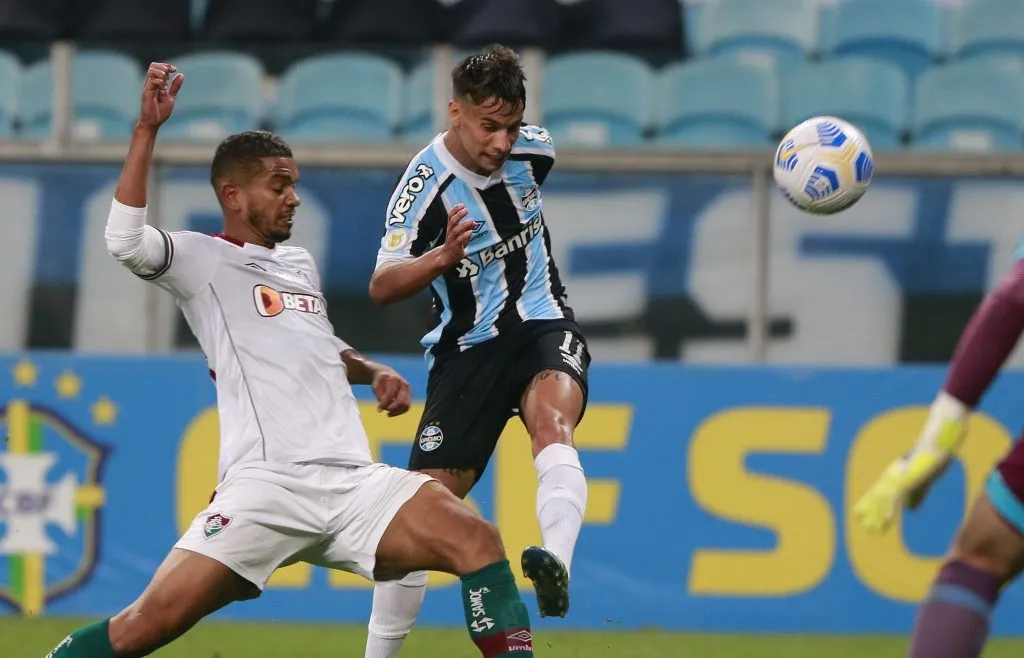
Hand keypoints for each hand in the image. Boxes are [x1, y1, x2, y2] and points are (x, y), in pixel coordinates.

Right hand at [139, 62, 183, 129]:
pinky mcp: (146, 93)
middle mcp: (151, 84)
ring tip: (166, 81)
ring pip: (151, 71)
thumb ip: (174, 87)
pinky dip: (159, 82)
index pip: (158, 68)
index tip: (174, 69)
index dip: (166, 66)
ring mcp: (148, 88)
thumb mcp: (170, 97)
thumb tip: (181, 75)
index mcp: (156, 84)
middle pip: (153, 66)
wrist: (153, 122)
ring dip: (161, 73)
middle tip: (170, 73)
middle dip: (163, 67)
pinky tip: (163, 88)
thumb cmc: (160, 112)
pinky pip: (151, 82)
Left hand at [372, 368, 411, 416]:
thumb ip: (379, 395)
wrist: (388, 375)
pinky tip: (391, 412)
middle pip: (401, 401)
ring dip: (396, 411)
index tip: (378, 410)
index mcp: (394, 379)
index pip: (390, 394)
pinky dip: (399, 411)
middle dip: (392, 408)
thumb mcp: (376, 387)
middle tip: (385, 411)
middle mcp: (404, 384)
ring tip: (388, 413)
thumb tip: (385, 407)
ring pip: (406, 405)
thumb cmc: (380, 382)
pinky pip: (407, 407)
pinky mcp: (409, 396)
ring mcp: (408, 390)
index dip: (384, 403)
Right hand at [439, 204, 476, 265]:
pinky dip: (465, 236)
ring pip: (455, 230)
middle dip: (459, 215)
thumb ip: (468, 228)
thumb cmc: (455, 244)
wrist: (447, 257)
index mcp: (451, 227)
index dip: (455, 210)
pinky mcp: (455, 247)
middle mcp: (450, 232)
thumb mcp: (462, 234)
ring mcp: (452, 239)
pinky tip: (470, 232)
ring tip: (471, 220)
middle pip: (452, 221)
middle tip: (466, 210)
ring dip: (464, 225)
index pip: (450, 216)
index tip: (462, 205)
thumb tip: (475, 223)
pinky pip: (459, 241)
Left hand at [853, 416, 964, 533]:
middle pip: (878, 496)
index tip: (858, 513)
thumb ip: (916, 495)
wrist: (937, 445)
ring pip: (884, 499)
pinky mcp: (906, 480)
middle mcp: (892, 476)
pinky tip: (889, 520)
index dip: (868, 502)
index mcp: (894, 476)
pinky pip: (896, 497)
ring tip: (874, 528)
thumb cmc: (931, 461)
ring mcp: (898, 478)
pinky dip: (891, 509)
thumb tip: (910, 509)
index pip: (877, 490)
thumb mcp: (923, 482)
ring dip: (879, 514)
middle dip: (871, 510)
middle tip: (864, 525)